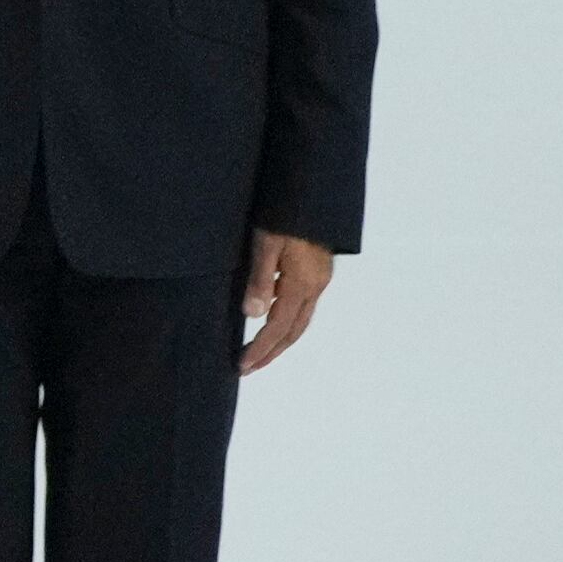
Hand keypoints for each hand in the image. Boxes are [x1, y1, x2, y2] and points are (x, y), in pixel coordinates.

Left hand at [239, 229, 336, 374]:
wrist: (313, 194)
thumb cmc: (285, 215)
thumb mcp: (265, 243)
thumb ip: (260, 279)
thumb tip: (252, 315)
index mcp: (302, 284)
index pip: (278, 327)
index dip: (261, 349)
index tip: (243, 365)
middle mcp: (315, 286)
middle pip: (293, 331)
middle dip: (271, 352)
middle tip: (248, 368)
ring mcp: (319, 279)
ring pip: (300, 320)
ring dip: (280, 340)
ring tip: (259, 353)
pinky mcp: (317, 271)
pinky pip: (302, 306)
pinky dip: (287, 321)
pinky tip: (271, 320)